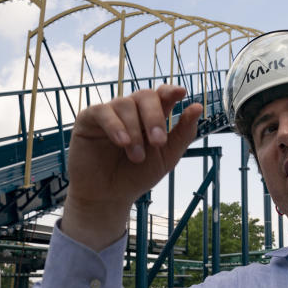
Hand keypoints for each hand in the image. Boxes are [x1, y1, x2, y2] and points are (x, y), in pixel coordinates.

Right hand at [62, 85, 201, 249]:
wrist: (109, 197)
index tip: (181, 93)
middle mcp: (131, 110)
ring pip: (125, 104)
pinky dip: (115, 126)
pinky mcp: (89, 119)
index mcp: (151, 116)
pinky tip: (122, 142)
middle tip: (158, 143)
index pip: (162, 94)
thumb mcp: (167, 156)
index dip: (171, 90)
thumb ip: (183, 133)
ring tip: (136, 157)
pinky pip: (103, 111)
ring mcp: (110, 112)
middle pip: (146, 96)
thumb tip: (198, 106)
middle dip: (154, 117)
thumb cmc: (138, 175)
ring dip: (135, 131)